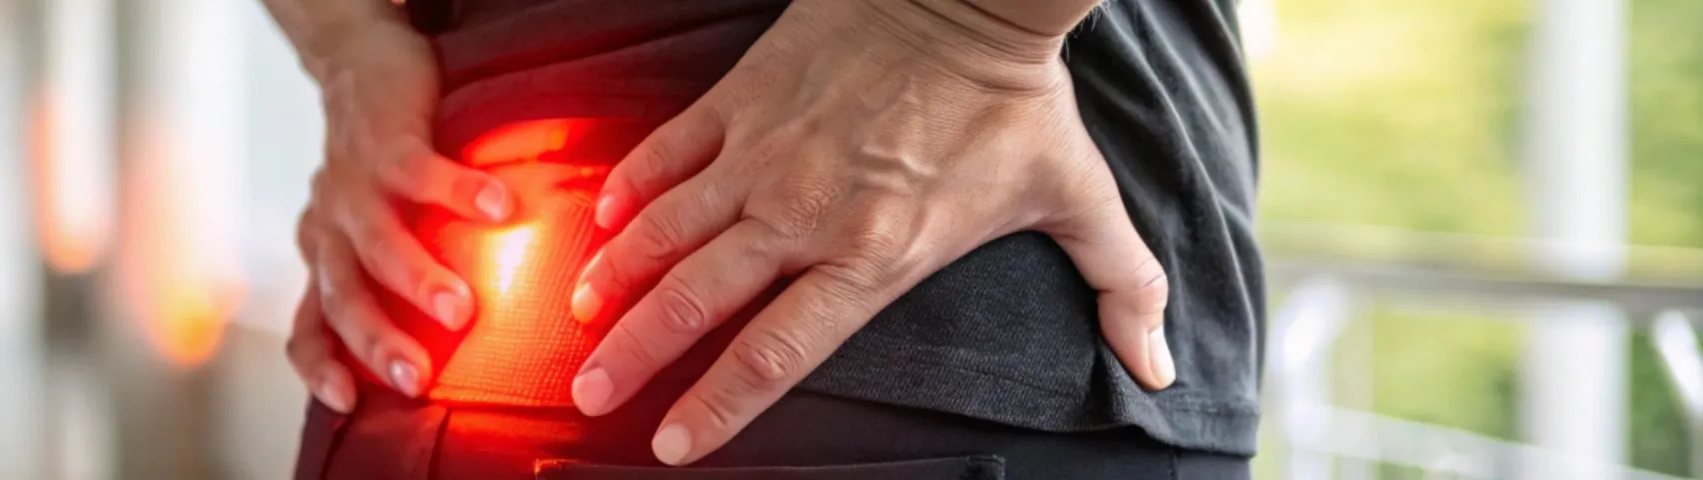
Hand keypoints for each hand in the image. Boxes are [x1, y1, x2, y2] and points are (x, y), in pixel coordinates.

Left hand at [284, 22, 515, 412]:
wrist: (360, 64)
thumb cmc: (381, 165)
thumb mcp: (371, 228)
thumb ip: (390, 281)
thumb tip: (445, 348)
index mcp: (327, 258)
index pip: (309, 326)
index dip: (320, 365)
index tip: (347, 402)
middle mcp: (331, 228)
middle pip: (346, 297)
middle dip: (380, 341)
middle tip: (418, 378)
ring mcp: (355, 185)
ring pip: (380, 241)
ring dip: (420, 279)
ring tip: (463, 310)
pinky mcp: (386, 140)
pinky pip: (423, 171)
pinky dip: (462, 191)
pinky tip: (503, 205)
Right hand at [566, 0, 1170, 464]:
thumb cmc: (1018, 101)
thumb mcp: (1077, 199)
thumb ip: (1120, 288)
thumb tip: (1157, 366)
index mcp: (875, 255)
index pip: (779, 352)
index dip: (719, 404)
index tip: (673, 445)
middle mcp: (806, 214)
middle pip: (698, 301)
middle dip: (635, 356)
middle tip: (588, 394)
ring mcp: (764, 153)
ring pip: (667, 229)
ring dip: (617, 277)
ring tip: (579, 315)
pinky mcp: (743, 97)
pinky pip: (669, 150)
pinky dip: (631, 188)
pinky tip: (602, 219)